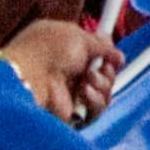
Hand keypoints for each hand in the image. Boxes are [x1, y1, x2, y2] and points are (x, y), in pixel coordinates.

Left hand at [0, 17, 120, 125]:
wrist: (31, 78)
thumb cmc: (47, 51)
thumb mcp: (78, 37)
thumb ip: (101, 45)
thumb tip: (117, 54)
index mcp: (65, 48)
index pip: (94, 52)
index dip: (106, 53)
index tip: (115, 54)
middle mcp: (68, 71)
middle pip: (104, 73)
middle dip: (108, 70)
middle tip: (102, 66)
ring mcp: (70, 93)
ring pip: (104, 92)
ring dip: (102, 83)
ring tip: (88, 78)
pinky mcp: (73, 113)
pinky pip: (97, 109)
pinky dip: (96, 100)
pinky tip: (84, 92)